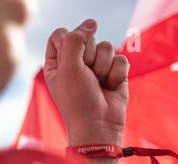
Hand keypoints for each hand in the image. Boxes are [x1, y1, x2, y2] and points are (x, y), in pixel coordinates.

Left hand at [45, 20, 127, 145]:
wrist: (99, 125)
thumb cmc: (77, 101)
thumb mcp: (67, 68)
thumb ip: (74, 40)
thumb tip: (91, 23)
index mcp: (56, 63)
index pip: (60, 34)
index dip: (68, 41)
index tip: (70, 59)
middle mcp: (76, 63)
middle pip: (86, 37)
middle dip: (89, 56)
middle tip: (85, 76)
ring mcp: (96, 67)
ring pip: (106, 46)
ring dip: (103, 66)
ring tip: (98, 84)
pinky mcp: (114, 72)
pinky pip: (121, 58)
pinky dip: (116, 73)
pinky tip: (110, 87)